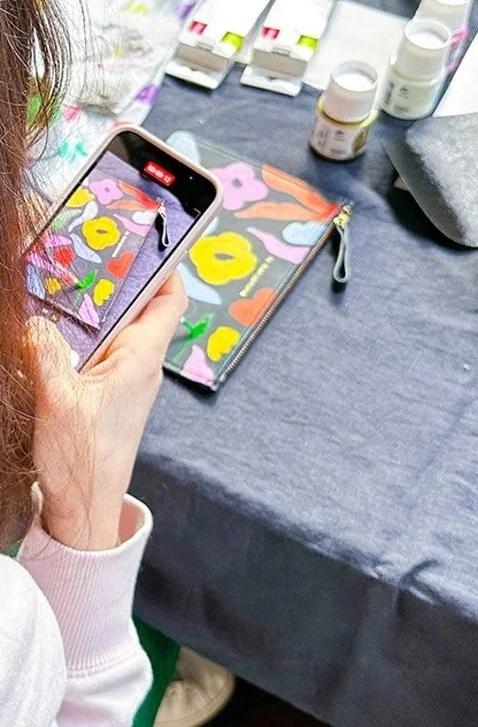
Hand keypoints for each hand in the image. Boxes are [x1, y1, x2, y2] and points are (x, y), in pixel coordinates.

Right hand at [29, 274, 186, 550]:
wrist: (85, 512)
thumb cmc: (83, 464)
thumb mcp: (58, 402)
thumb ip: (47, 353)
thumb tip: (36, 322)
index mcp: (140, 359)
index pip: (167, 300)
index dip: (164, 265)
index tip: (151, 238)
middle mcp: (140, 365)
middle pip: (139, 307)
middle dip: (118, 279)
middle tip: (89, 254)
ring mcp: (125, 381)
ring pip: (117, 329)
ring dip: (95, 309)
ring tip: (66, 287)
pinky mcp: (108, 395)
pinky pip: (101, 353)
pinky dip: (83, 336)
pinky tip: (57, 334)